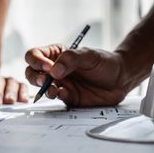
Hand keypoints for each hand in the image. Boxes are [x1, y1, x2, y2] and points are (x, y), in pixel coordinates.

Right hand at [25, 45, 139, 106]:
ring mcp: (61, 83)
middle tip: (43, 80)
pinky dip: (57, 96)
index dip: (37, 61)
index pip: (35, 55)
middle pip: (32, 72)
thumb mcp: (88, 55)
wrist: (121, 79)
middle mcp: (55, 69)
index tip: (47, 66)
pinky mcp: (68, 97)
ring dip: (44, 89)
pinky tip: (64, 93)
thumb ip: (70, 59)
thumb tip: (53, 71)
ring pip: (42, 87)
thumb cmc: (105, 62)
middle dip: (34, 76)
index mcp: (56, 54)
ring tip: (53, 89)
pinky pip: (57, 98)